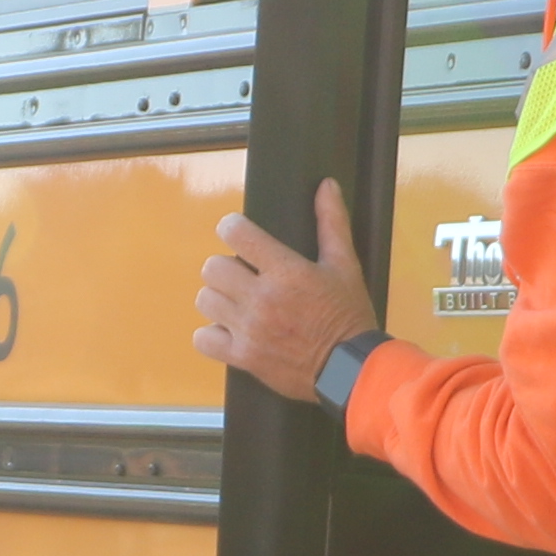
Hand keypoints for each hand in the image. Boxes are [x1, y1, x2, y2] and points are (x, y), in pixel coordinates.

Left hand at [194, 178, 379, 401]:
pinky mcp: (243, 358)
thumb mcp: (345, 266)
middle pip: (213, 268)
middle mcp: (262, 299)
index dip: (233, 228)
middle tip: (244, 276)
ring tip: (238, 303)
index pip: (235, 233)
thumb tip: (326, 185)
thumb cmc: (349, 316)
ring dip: (219, 299)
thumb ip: (332, 223)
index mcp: (286, 271)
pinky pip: (203, 339)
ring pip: (206, 300)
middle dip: (226, 268)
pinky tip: (231, 331)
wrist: (351, 370)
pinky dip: (212, 334)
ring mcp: (249, 330)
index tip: (239, 235)